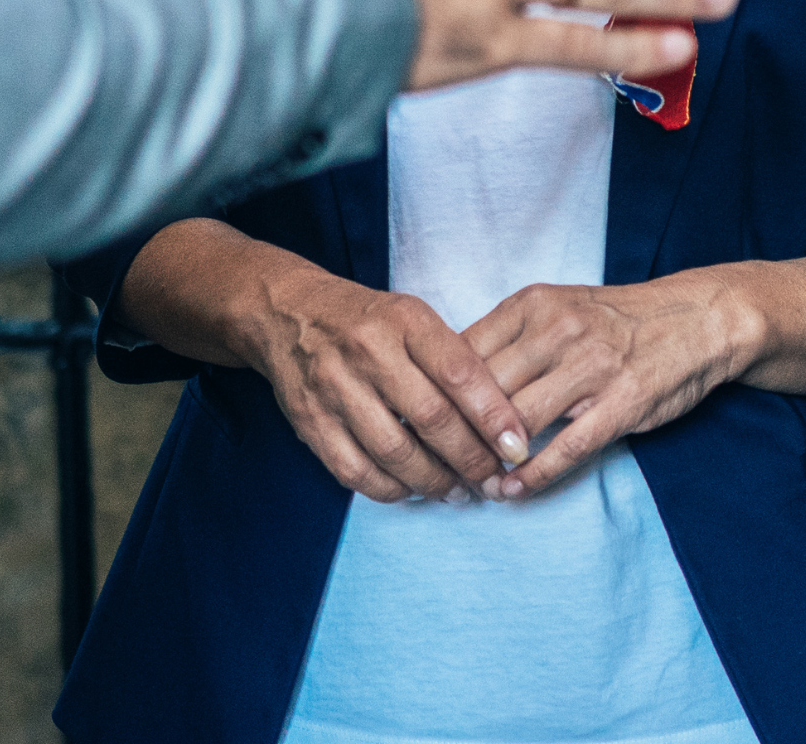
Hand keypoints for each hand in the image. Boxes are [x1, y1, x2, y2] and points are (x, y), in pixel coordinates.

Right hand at [225, 242, 532, 502]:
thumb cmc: (369, 321)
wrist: (288, 313)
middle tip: (492, 479)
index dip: (493, 415)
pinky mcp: (311, 422)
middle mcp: (369, 352)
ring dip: (435, 481)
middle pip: (431, 418)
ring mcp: (335, 389)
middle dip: (470, 458)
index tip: (517, 445)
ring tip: (459, 491)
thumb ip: (452, 359)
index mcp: (405, 320)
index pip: (459, 372)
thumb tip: (499, 420)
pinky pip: (357, 472)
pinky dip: (391, 489)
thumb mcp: (414, 318)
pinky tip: (413, 490)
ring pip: (396, 453)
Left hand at [461, 273, 762, 499]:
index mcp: (534, 303)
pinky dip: (532, 476)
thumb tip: (447, 379)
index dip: (434, 395)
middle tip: (434, 466)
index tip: (416, 426)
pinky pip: (565, 448)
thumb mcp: (558, 308)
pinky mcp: (621, 404)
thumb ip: (509, 338)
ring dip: (488, 461)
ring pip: (518, 422)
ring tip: (470, 484)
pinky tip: (511, 492)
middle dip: (455, 435)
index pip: (462, 352)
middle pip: (484, 392)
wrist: (697, 318)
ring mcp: (591, 367)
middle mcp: (558, 330)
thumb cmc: (617, 319)